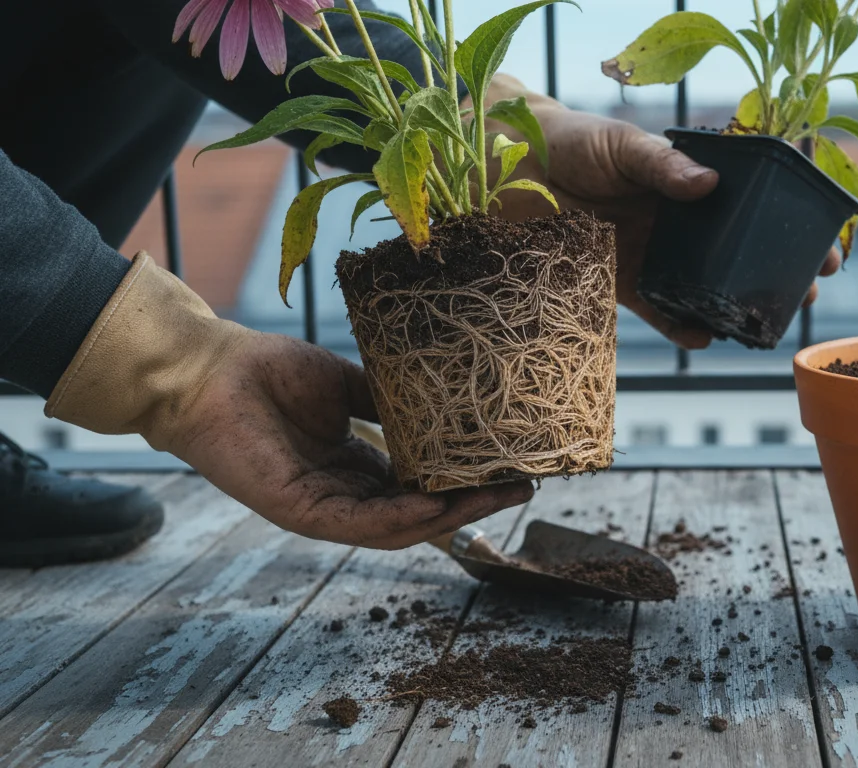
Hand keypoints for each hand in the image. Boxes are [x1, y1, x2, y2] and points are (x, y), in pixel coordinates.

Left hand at [166, 332, 532, 548]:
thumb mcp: (345, 384)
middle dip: (472, 506)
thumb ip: (389, 400)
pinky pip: (358, 524)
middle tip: (521, 490)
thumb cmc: (267, 372)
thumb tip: (445, 395)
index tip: (511, 468)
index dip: (466, 483)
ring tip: (494, 498)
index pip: (421, 486)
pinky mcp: (297, 509)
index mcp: (355, 467)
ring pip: (397, 527)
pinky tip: (437, 503)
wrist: (206, 369)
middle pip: (419, 514)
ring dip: (449, 516)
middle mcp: (342, 494)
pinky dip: (400, 518)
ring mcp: (321, 507)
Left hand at [481, 77, 842, 348]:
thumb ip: (662, 165)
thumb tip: (707, 186)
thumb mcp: (622, 145)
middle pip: (739, 253)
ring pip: (707, 287)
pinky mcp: (621, 283)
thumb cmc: (569, 143)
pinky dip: (681, 327)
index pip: (752, 206)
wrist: (507, 169)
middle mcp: (679, 223)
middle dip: (777, 275)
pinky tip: (701, 337)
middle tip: (807, 293)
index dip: (790, 225)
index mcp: (689, 184)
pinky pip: (659, 312)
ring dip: (736, 307)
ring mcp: (654, 255)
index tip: (826, 245)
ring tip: (764, 323)